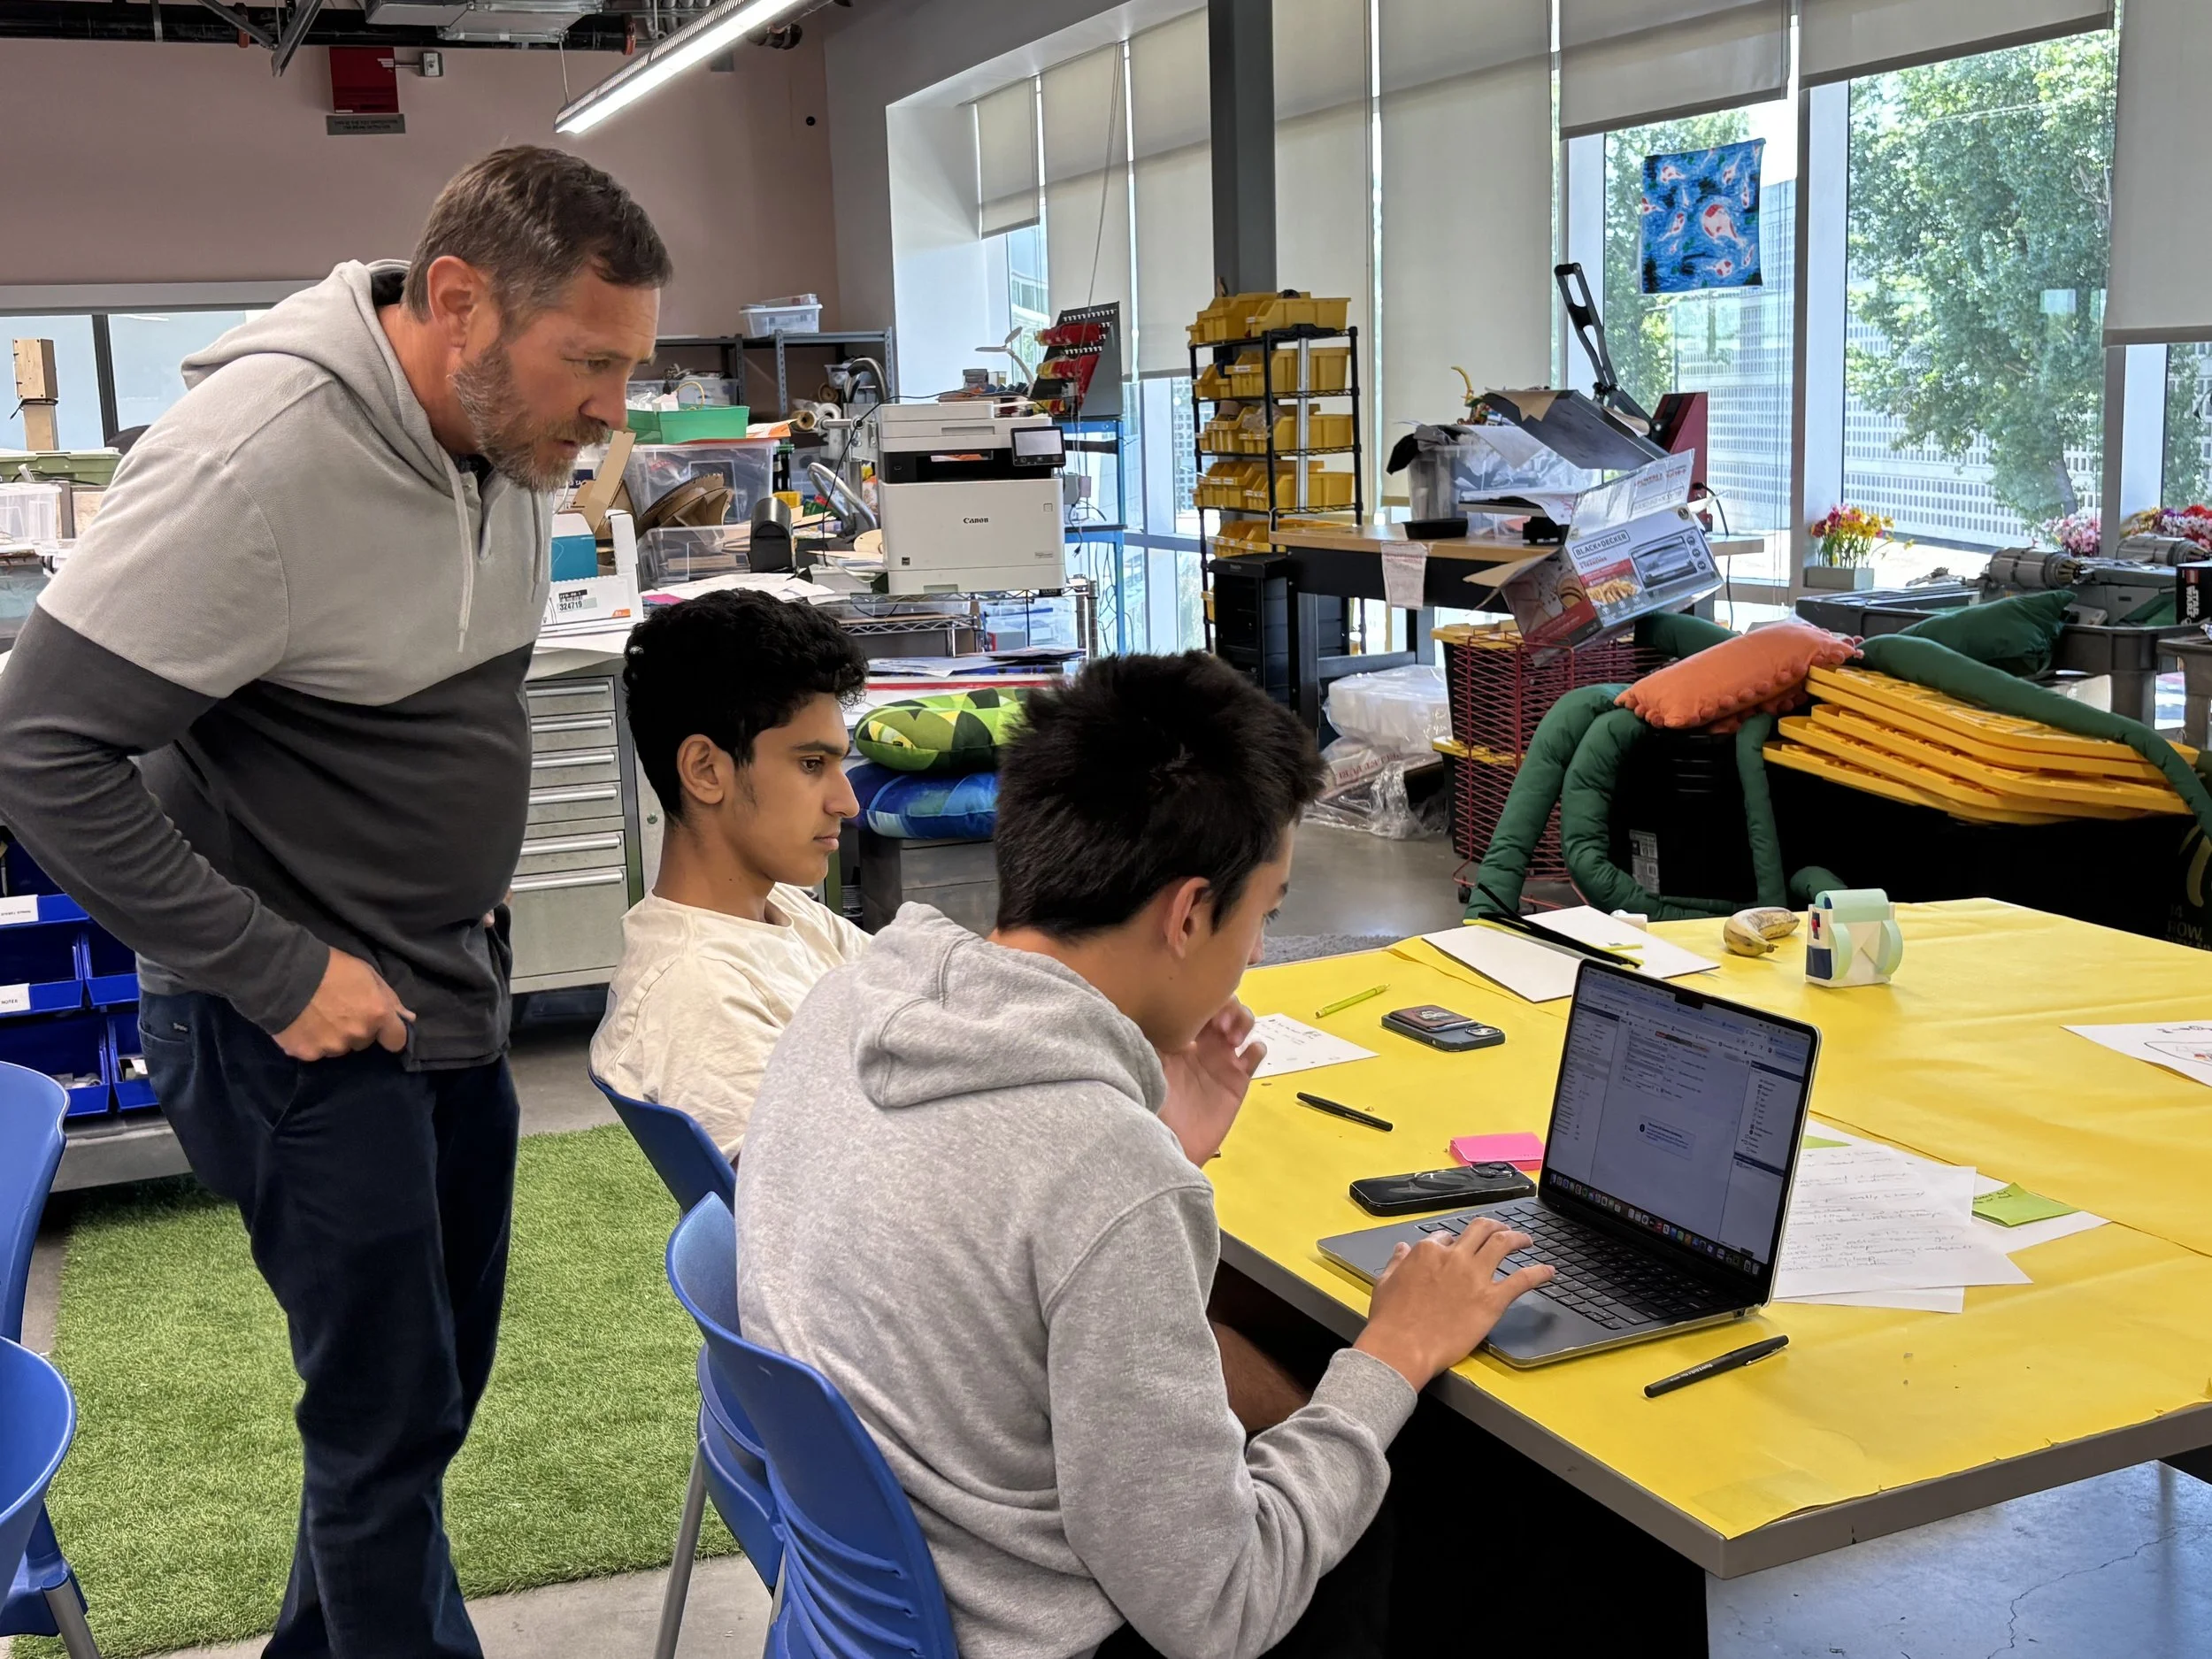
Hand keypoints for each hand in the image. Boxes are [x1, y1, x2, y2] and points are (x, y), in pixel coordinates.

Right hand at [274, 948, 413, 1060]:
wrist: (284, 972)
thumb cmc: (330, 966)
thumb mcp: (367, 973)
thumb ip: (389, 999)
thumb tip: (408, 1018)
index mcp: (377, 1015)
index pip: (396, 1040)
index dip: (388, 1034)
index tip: (380, 1028)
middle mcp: (358, 1035)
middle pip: (364, 1042)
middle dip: (356, 1030)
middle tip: (338, 1011)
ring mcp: (332, 1047)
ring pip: (339, 1048)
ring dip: (333, 1037)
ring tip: (316, 1016)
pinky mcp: (306, 1054)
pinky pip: (315, 1052)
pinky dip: (310, 1041)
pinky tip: (301, 1024)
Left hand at [1157, 1001, 1261, 1165]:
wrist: (1164, 1145)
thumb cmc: (1148, 1102)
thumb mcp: (1144, 1062)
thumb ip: (1149, 1033)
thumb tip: (1150, 1001)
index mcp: (1176, 1036)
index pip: (1196, 1004)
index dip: (1204, 996)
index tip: (1202, 1003)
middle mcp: (1200, 1044)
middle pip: (1224, 1008)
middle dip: (1227, 1005)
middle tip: (1221, 1021)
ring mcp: (1220, 1061)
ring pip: (1242, 1025)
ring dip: (1243, 1021)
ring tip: (1233, 1036)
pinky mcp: (1237, 1081)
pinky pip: (1255, 1055)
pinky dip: (1257, 1047)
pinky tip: (1247, 1052)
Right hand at [1353, 1218, 1554, 1389]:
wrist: (1403, 1347)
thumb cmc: (1391, 1320)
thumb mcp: (1385, 1282)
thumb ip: (1397, 1262)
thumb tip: (1403, 1249)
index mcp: (1428, 1251)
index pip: (1446, 1236)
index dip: (1453, 1241)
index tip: (1458, 1248)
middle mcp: (1455, 1257)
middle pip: (1480, 1230)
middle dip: (1494, 1226)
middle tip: (1502, 1230)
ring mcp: (1475, 1277)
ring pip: (1503, 1244)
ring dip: (1517, 1237)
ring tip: (1525, 1239)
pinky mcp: (1492, 1300)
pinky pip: (1522, 1279)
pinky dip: (1538, 1273)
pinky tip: (1549, 1272)